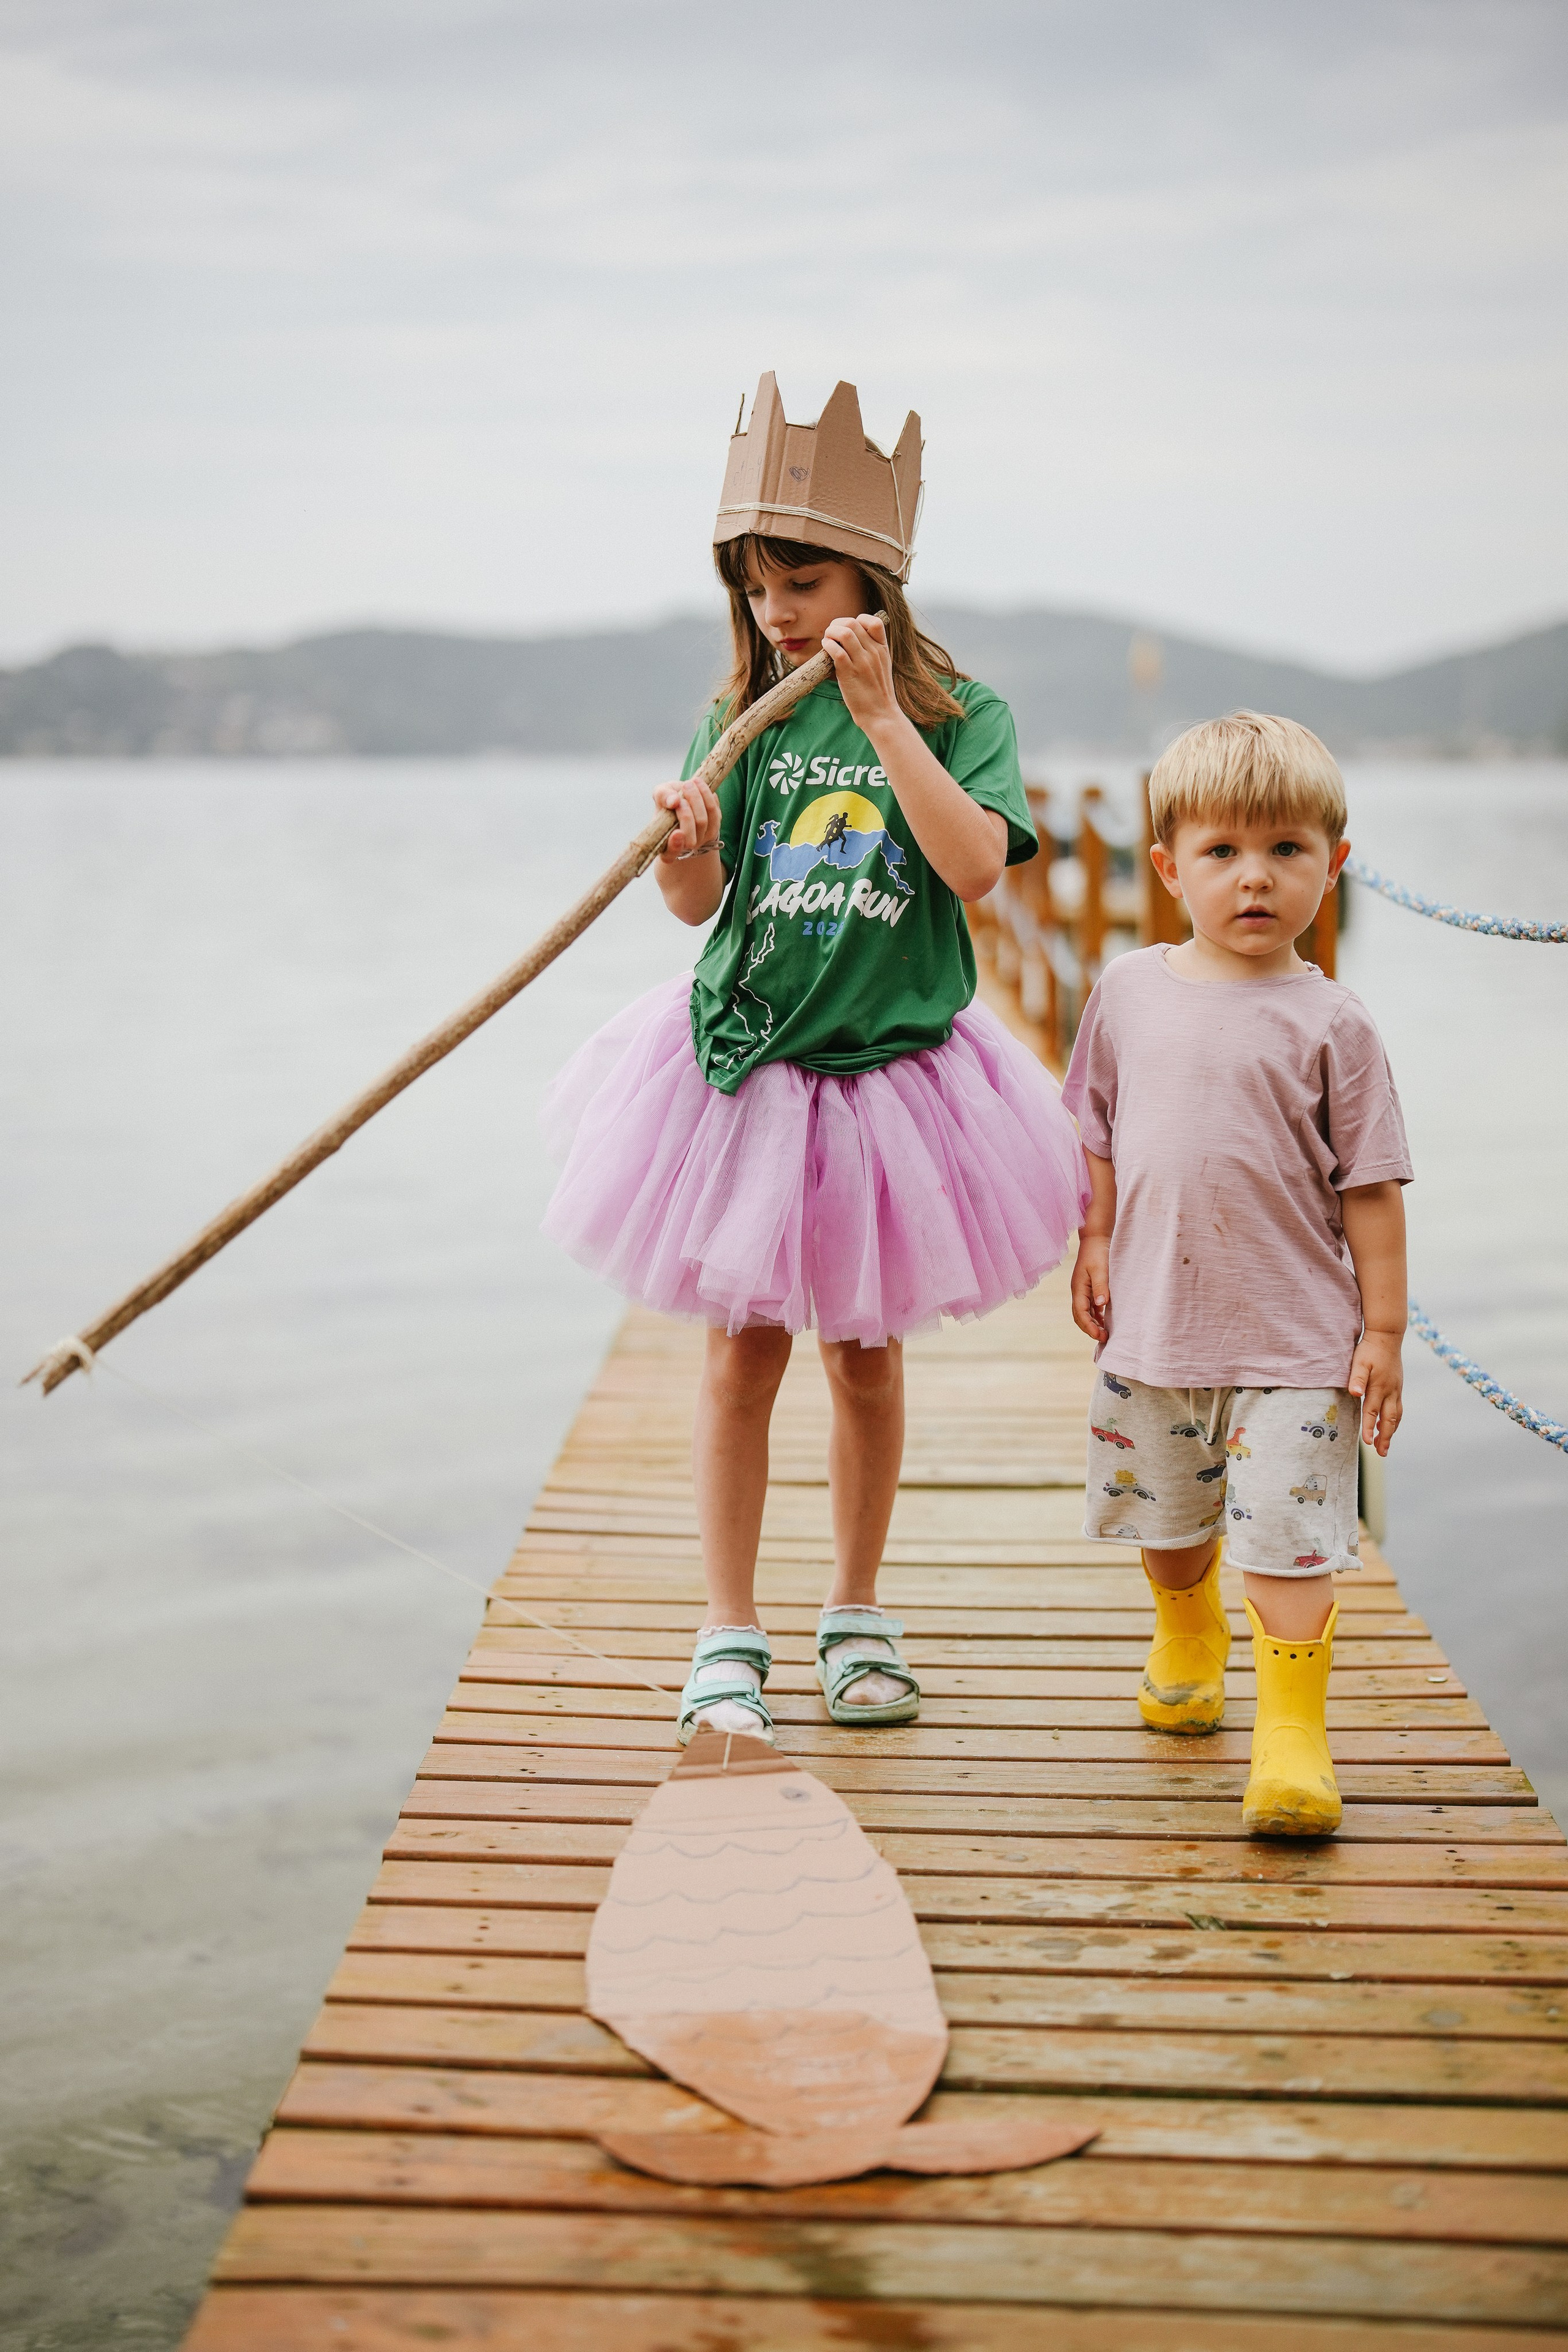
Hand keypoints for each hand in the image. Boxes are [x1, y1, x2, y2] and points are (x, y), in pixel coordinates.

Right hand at [653, 777, 720, 863]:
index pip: (670, 854)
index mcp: (667, 847)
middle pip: (690, 828)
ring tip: (693, 782)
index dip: (674, 846)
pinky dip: (708, 796)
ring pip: (705, 819)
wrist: (684, 800)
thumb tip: (675, 801)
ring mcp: (701, 840)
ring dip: (700, 797)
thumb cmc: (668, 800)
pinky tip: (700, 786)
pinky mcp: (713, 828)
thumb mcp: (660, 795)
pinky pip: (715, 813)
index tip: (677, 833)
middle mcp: (685, 847)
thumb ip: (663, 797)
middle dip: (690, 804)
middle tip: (686, 785)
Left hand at [822, 613, 899, 736]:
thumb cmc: (877, 693)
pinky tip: (825, 649)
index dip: (858, 620)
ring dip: (830, 633)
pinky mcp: (850, 673)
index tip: (849, 629)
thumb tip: (852, 640)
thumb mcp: (881, 667)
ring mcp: (862, 662)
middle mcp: (874, 653)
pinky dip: (827, 646)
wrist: (881, 715)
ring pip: (845, 633)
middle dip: (837, 624)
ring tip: (827, 640)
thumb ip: (871, 652)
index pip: (874, 621)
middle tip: (831, 634)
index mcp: (883, 649)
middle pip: (853, 623)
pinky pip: (837, 651)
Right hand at [1071, 1234, 1110, 1342]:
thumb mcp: (1100, 1269)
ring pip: (1084, 1313)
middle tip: (1104, 1339)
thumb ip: (1101, 1286)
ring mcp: (1082, 1290)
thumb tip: (1101, 1305)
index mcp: (1078, 1288)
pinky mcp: (1089, 1288)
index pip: (1080, 1313)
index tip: (1100, 1336)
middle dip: (1090, 1329)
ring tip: (1105, 1334)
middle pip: (1079, 1316)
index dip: (1089, 1326)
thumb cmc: (1098, 1252)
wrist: (1096, 1238)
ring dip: (1093, 1324)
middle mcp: (1078, 1291)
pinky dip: (1096, 1316)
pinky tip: (1105, 1320)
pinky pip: (1090, 1307)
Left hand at [1349, 1329, 1402, 1453]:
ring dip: (1391, 1432)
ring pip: (1396, 1416)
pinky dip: (1394, 1420)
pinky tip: (1389, 1426)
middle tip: (1381, 1453)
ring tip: (1385, 1446)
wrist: (1387, 1336)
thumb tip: (1354, 1393)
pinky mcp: (1398, 1387)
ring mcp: (1396, 1390)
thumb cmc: (1369, 1350)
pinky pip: (1398, 1408)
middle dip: (1385, 1438)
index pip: (1372, 1412)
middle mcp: (1391, 1391)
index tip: (1367, 1443)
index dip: (1369, 1428)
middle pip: (1389, 1420)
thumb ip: (1356, 1378)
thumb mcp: (1359, 1361)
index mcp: (1379, 1387)